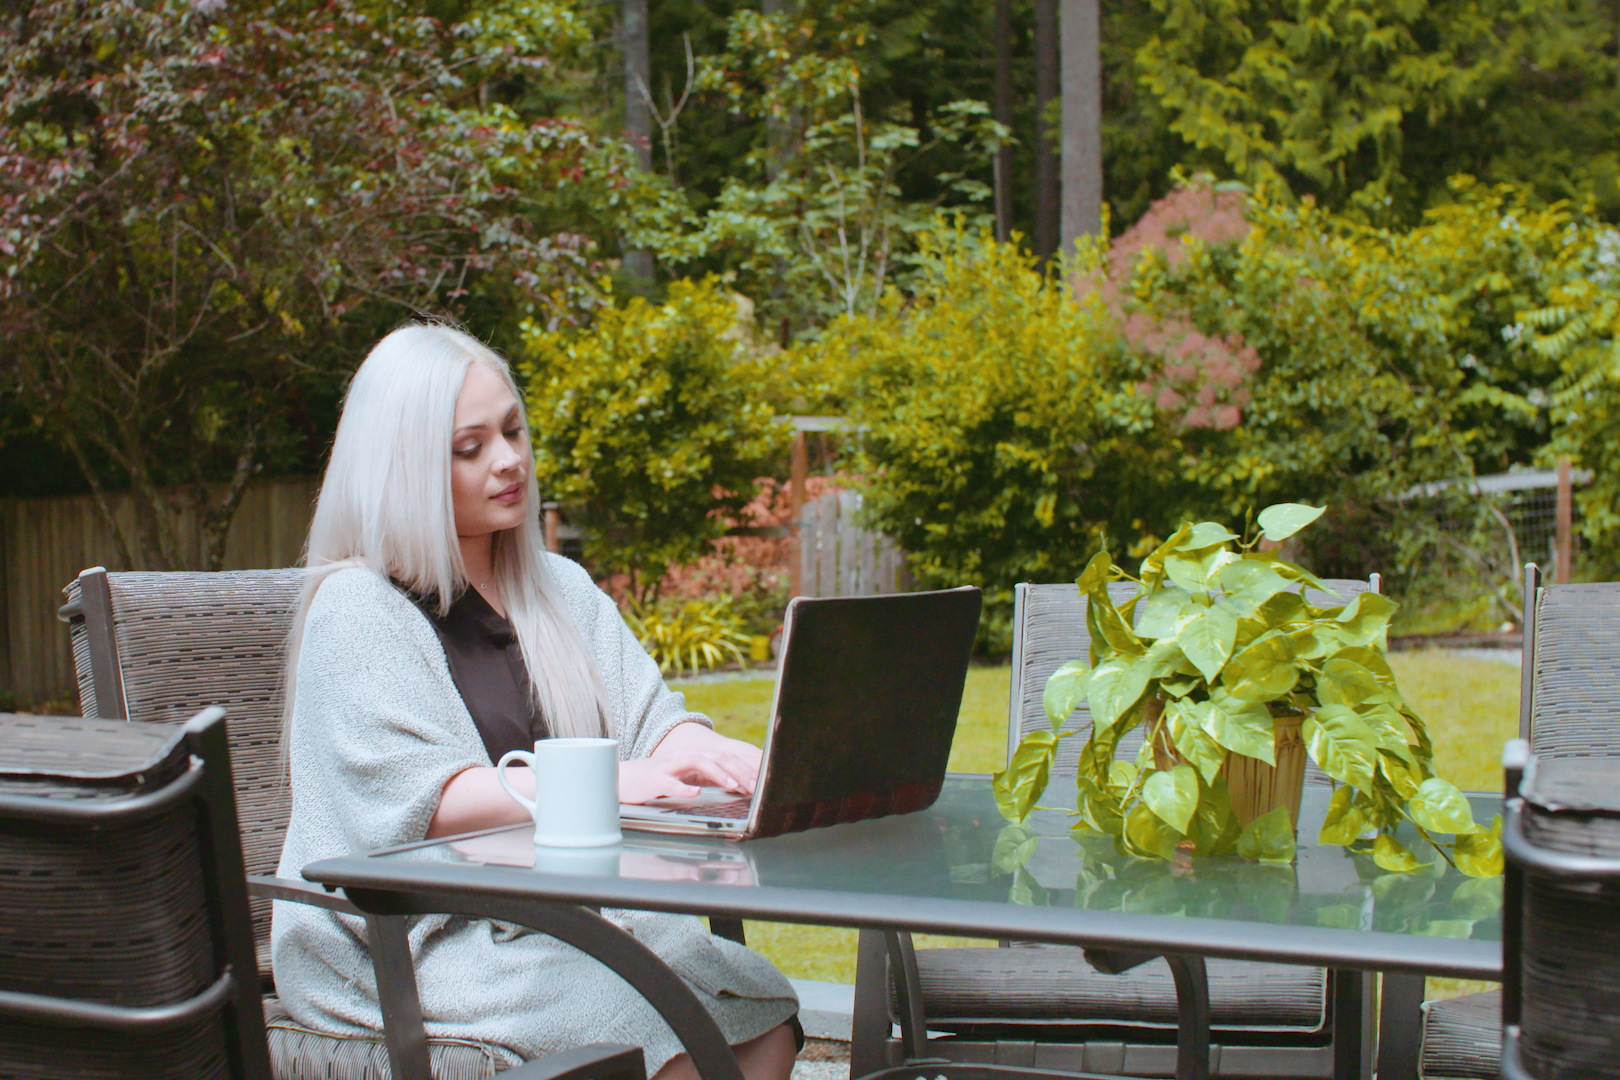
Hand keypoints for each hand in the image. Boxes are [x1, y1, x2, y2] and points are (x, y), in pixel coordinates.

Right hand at [616, 722, 762, 804]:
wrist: (623, 778)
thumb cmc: (657, 780)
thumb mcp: (685, 776)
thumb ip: (706, 776)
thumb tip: (734, 783)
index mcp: (693, 756)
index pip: (724, 758)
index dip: (743, 768)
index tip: (760, 781)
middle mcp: (684, 756)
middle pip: (716, 758)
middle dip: (738, 771)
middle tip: (754, 786)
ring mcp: (669, 766)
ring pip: (697, 764)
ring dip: (718, 774)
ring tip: (733, 786)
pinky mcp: (655, 780)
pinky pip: (670, 783)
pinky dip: (683, 787)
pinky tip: (695, 793)